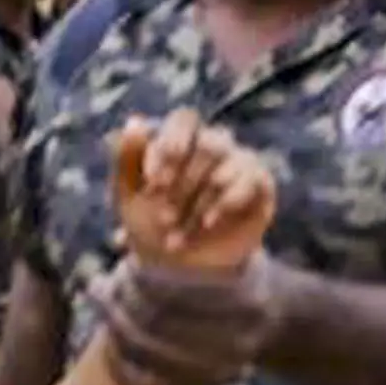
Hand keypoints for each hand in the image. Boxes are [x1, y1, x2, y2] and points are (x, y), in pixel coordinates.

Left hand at [101, 253, 278, 384]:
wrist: (274, 320)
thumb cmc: (241, 275)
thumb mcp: (234, 250)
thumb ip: (195, 240)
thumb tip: (121, 236)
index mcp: (247, 301)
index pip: (179, 293)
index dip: (143, 281)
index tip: (125, 266)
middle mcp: (237, 340)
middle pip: (158, 323)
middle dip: (121, 301)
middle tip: (103, 283)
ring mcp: (220, 371)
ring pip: (147, 354)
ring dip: (113, 327)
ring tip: (101, 303)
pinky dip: (120, 364)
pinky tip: (106, 339)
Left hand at [112, 107, 276, 276]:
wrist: (177, 265)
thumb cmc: (148, 222)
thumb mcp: (127, 195)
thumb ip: (127, 158)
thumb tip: (135, 121)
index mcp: (180, 139)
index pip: (184, 119)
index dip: (171, 146)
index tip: (153, 184)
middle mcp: (213, 144)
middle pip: (209, 144)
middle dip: (183, 184)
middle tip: (163, 218)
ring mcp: (239, 162)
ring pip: (227, 167)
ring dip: (199, 202)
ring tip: (177, 230)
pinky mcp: (259, 184)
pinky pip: (251, 180)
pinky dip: (225, 203)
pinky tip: (206, 224)